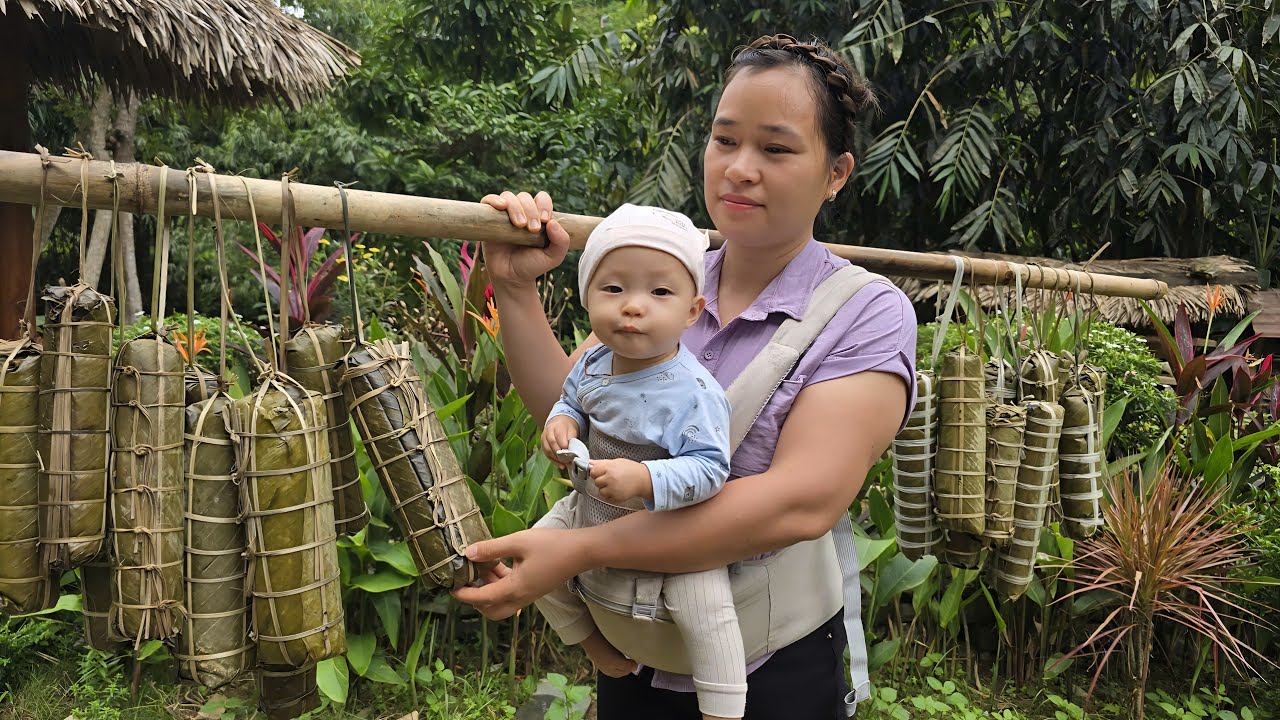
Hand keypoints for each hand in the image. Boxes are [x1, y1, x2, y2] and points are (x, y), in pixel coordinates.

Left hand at [452, 527, 592, 619]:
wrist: (583, 551)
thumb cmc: (553, 545)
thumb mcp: (519, 542)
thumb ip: (492, 548)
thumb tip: (468, 553)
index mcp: (515, 588)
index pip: (482, 598)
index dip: (464, 594)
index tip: (451, 587)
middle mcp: (521, 597)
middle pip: (491, 610)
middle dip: (475, 600)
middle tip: (465, 581)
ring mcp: (529, 594)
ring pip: (501, 603)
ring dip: (488, 589)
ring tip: (481, 565)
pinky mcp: (534, 588)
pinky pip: (511, 593)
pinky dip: (500, 583)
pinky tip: (498, 563)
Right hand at [480, 191, 571, 287]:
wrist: (511, 278)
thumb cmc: (532, 265)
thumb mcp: (553, 257)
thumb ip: (561, 242)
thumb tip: (553, 222)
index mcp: (538, 216)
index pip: (541, 198)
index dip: (544, 204)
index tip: (545, 220)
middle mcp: (521, 212)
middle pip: (525, 197)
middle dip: (531, 210)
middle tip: (533, 229)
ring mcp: (504, 215)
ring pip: (508, 197)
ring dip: (515, 207)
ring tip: (519, 226)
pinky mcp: (489, 219)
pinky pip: (488, 201)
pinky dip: (494, 199)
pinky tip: (501, 206)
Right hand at [541, 415, 579, 466]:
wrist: (559, 424)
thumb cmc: (567, 429)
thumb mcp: (572, 431)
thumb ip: (572, 440)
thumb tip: (573, 453)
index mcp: (557, 426)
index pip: (559, 436)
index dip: (564, 445)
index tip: (570, 453)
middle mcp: (548, 431)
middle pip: (552, 443)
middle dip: (560, 454)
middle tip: (568, 461)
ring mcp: (544, 438)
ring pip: (548, 450)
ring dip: (556, 459)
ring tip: (565, 465)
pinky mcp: (542, 445)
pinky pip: (546, 454)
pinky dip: (554, 461)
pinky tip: (560, 465)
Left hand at [590, 458, 652, 503]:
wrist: (643, 480)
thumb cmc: (630, 469)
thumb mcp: (616, 462)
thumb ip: (602, 463)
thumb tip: (589, 462)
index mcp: (609, 468)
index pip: (593, 472)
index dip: (596, 472)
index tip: (601, 473)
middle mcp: (610, 478)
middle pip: (596, 482)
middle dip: (601, 480)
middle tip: (610, 478)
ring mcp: (613, 489)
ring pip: (601, 491)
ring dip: (605, 488)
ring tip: (614, 484)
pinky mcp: (616, 497)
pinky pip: (607, 497)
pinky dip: (610, 494)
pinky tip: (617, 489)